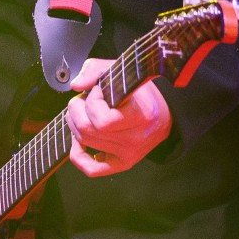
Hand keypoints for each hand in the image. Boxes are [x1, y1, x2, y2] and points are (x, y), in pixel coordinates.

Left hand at [65, 58, 172, 177]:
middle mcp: (136, 139)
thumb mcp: (120, 71)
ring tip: (84, 113)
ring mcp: (129, 154)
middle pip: (87, 130)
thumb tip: (76, 85)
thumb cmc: (140, 93)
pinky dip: (78, 155)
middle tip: (83, 100)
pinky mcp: (123, 164)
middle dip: (76, 109)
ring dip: (75, 124)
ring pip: (85, 142)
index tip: (98, 90)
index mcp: (142, 116)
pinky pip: (91, 169)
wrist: (163, 114)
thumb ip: (95, 69)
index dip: (92, 100)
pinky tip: (80, 142)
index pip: (103, 119)